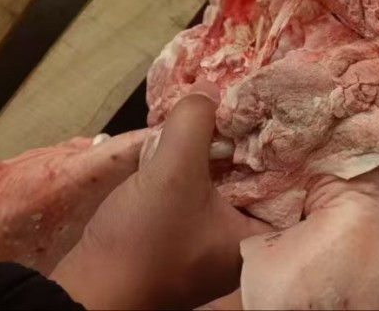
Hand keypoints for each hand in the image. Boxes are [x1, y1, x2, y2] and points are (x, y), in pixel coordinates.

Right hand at [51, 86, 268, 309]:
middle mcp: (242, 239)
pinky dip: (196, 165)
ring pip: (227, 180)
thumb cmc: (142, 242)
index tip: (277, 108)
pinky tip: (188, 138)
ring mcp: (213, 238)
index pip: (291, 182)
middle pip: (259, 176)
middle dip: (248, 141)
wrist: (87, 289)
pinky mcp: (186, 234)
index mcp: (257, 236)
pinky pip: (202, 189)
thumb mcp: (172, 173)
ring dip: (218, 150)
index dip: (285, 143)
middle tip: (246, 102)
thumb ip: (193, 124)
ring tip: (219, 112)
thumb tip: (209, 89)